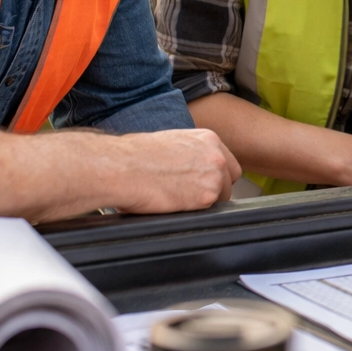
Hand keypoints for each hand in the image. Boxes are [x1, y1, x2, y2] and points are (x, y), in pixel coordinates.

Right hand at [110, 128, 241, 212]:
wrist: (122, 167)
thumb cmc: (136, 155)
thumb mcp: (173, 142)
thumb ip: (193, 153)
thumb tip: (194, 167)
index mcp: (208, 139)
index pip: (227, 163)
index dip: (217, 175)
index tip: (204, 182)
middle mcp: (216, 156)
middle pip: (229, 180)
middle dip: (215, 189)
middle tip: (191, 194)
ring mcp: (214, 176)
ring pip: (221, 197)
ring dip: (204, 201)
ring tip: (179, 199)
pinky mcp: (206, 197)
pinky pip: (210, 211)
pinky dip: (195, 211)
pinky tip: (176, 204)